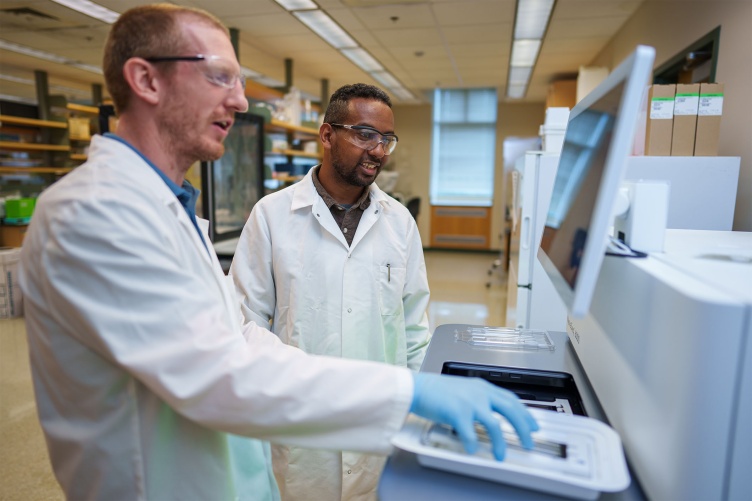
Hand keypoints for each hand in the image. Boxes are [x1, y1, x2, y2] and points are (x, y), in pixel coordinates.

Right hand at [410, 373, 538, 459]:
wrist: (416, 387)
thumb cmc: (435, 390)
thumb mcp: (463, 389)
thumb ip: (478, 398)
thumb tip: (489, 414)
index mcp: (482, 387)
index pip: (511, 399)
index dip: (525, 413)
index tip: (532, 424)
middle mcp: (479, 393)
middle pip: (511, 411)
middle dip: (523, 429)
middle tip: (528, 443)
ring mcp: (469, 402)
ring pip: (495, 425)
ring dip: (500, 443)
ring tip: (500, 455)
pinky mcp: (457, 412)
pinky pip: (470, 434)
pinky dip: (472, 444)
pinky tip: (472, 450)